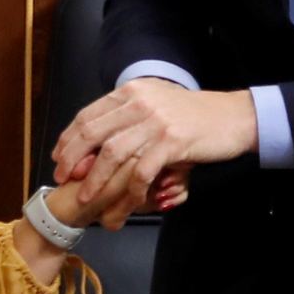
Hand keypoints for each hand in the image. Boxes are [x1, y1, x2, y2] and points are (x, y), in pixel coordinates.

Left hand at [51, 79, 255, 225]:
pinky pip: (142, 170)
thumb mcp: (158, 103)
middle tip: (63, 178)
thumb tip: (100, 137)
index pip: (88, 114)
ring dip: (95, 179)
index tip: (59, 157)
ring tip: (86, 197)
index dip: (68, 138)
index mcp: (133, 91)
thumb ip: (130, 115)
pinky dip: (131, 189)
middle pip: (93, 133)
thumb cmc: (196, 115)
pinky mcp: (172, 141)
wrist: (235, 117)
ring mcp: (156, 121)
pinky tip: (127, 201)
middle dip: (72, 159)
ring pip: (112, 154)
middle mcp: (140, 102)